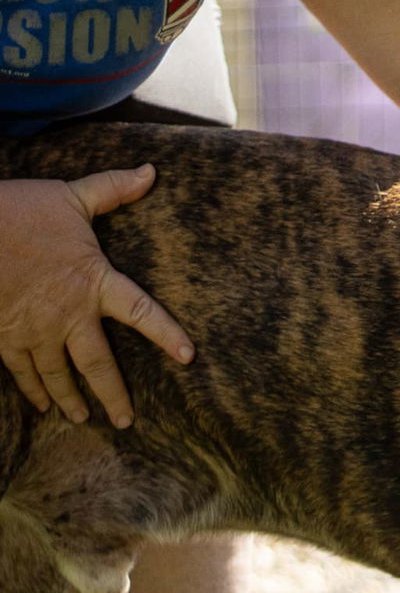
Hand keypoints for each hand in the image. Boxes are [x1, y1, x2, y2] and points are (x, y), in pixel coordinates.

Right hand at [0, 166, 193, 427]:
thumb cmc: (17, 210)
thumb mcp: (69, 197)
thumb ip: (112, 189)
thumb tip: (151, 172)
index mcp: (94, 283)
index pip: (143, 313)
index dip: (167, 335)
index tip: (188, 357)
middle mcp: (69, 315)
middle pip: (99, 365)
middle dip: (114, 394)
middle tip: (125, 421)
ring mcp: (36, 330)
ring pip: (59, 374)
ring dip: (71, 398)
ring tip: (83, 418)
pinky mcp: (5, 336)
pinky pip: (22, 370)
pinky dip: (32, 389)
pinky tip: (41, 405)